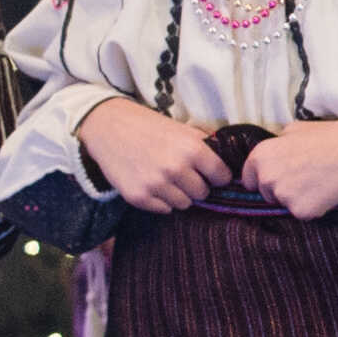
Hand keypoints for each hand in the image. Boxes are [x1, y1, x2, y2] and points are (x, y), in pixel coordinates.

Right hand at [82, 100, 233, 216]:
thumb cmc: (149, 126)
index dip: (217, 176)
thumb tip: (229, 166)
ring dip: (179, 194)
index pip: (222, 177)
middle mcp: (176, 168)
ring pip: (184, 204)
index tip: (209, 174)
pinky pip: (163, 209)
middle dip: (196, 186)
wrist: (108, 127)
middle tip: (182, 174)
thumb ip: (205, 147)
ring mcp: (156, 185)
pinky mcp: (138, 197)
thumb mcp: (183, 130)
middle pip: (203, 194)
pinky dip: (160, 200)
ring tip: (165, 177)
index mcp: (193, 149)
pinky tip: (151, 183)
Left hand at [243, 114, 337, 222]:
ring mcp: (283, 196)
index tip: (281, 175)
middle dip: (281, 189)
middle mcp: (266, 177)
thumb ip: (277, 144)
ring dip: (297, 198)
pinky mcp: (301, 211)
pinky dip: (313, 206)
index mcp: (260, 155)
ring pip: (284, 204)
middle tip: (305, 177)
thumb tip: (276, 150)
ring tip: (318, 182)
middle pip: (266, 194)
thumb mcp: (294, 129)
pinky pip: (302, 213)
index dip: (264, 178)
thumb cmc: (328, 136)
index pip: (249, 179)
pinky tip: (326, 192)